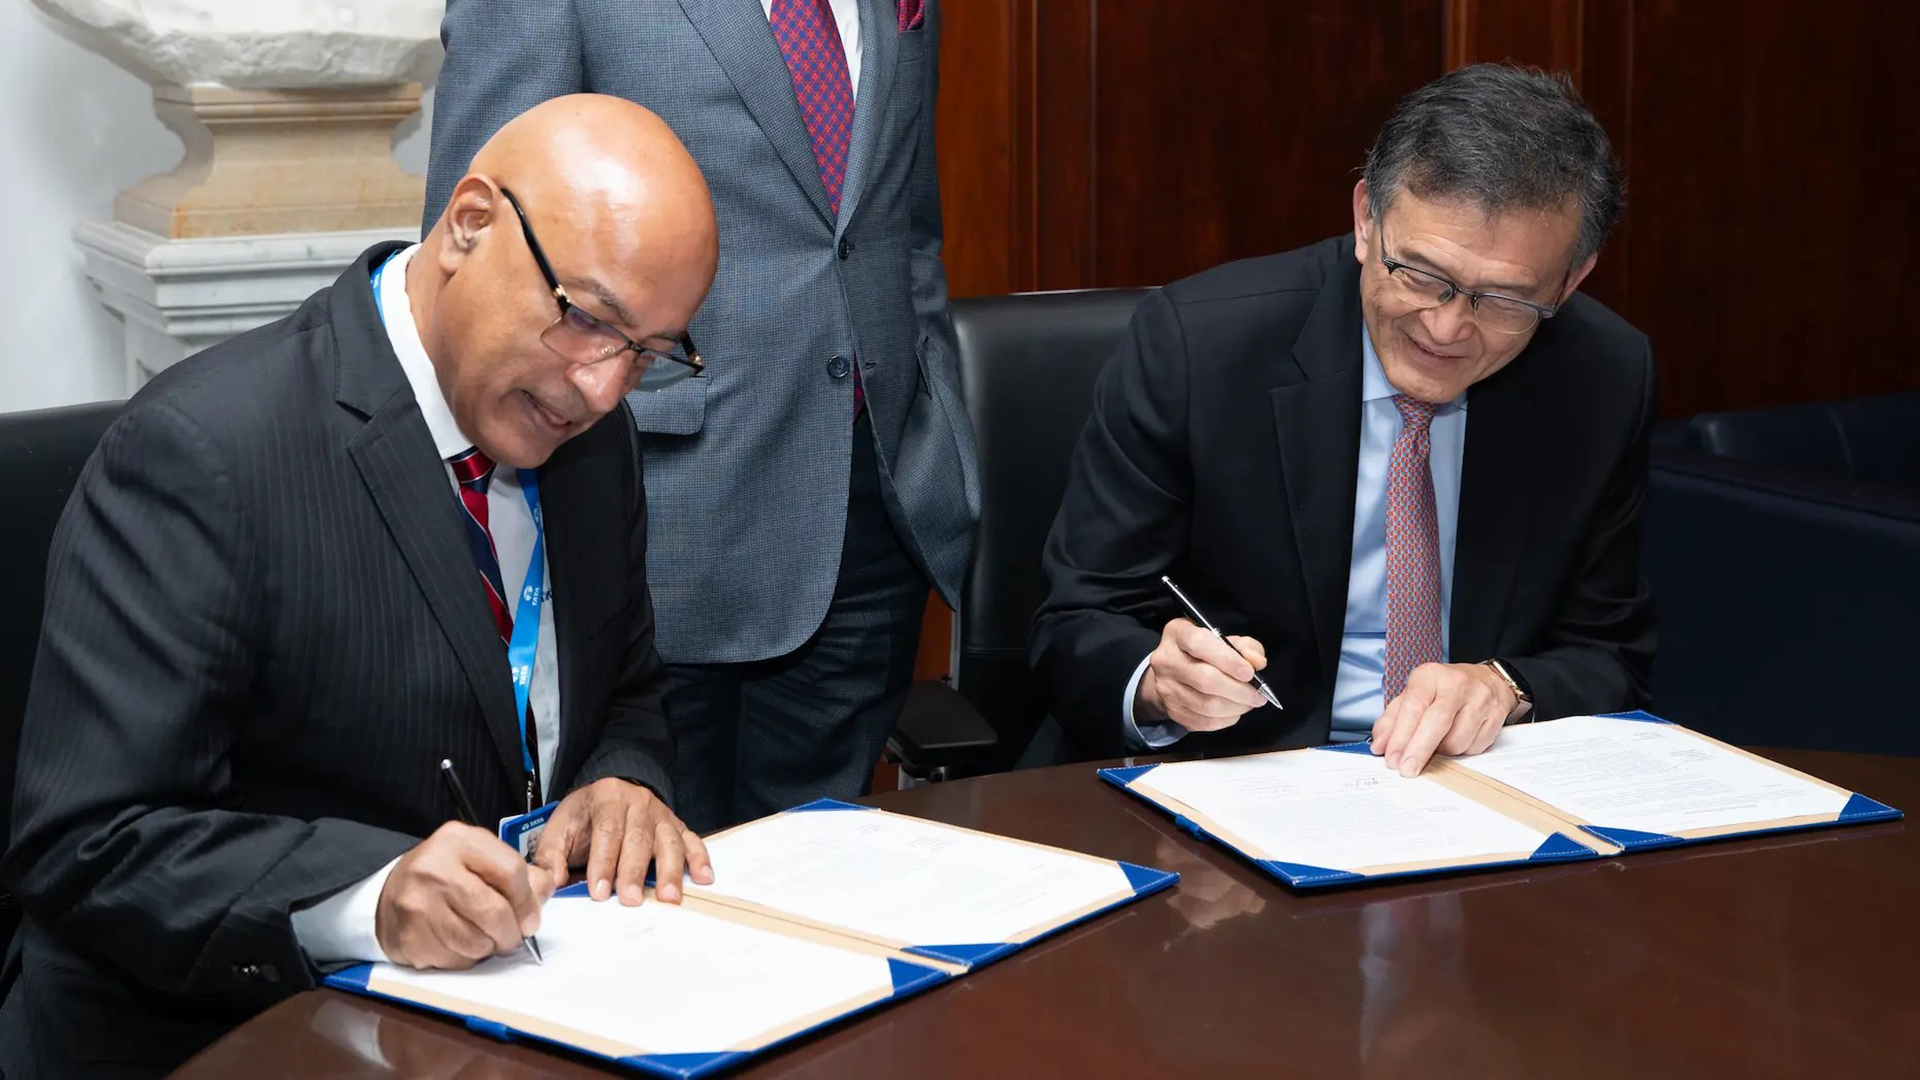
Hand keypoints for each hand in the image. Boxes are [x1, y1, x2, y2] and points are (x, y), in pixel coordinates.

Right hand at [375, 822, 556, 970]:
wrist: (390, 892)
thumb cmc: (445, 875)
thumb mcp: (480, 859)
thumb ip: (519, 874)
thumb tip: (544, 895)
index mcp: (459, 841)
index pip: (511, 871)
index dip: (528, 902)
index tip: (531, 920)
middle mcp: (434, 868)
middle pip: (494, 912)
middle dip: (510, 933)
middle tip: (510, 938)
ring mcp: (416, 903)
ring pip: (475, 942)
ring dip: (487, 948)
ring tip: (481, 938)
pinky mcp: (407, 936)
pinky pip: (453, 960)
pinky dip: (464, 959)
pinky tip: (456, 944)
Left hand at [533, 777, 713, 904]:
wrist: (611, 792)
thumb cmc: (585, 816)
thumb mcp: (561, 826)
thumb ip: (551, 855)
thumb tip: (547, 883)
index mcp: (607, 798)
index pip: (607, 831)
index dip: (603, 862)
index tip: (599, 891)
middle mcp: (638, 803)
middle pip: (639, 839)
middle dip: (634, 871)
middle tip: (632, 899)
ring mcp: (661, 816)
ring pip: (669, 842)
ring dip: (670, 871)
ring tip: (669, 897)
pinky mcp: (677, 827)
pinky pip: (692, 841)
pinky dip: (700, 859)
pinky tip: (703, 878)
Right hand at [1135, 618, 1270, 732]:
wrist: (1173, 672)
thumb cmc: (1203, 652)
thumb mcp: (1224, 639)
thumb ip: (1245, 647)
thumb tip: (1257, 663)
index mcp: (1178, 634)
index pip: (1200, 644)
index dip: (1228, 660)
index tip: (1249, 673)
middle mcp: (1166, 660)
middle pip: (1205, 680)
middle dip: (1239, 690)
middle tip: (1258, 695)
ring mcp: (1166, 688)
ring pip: (1206, 705)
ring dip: (1235, 707)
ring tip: (1249, 703)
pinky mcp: (1172, 710)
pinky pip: (1204, 721)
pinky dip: (1226, 719)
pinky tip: (1234, 711)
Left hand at [1370, 662, 1515, 776]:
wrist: (1486, 680)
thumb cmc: (1443, 691)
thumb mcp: (1413, 696)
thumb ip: (1392, 720)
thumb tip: (1380, 746)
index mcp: (1429, 676)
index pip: (1413, 707)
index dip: (1400, 736)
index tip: (1392, 758)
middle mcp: (1456, 684)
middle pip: (1436, 723)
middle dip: (1419, 751)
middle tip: (1407, 770)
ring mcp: (1480, 699)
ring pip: (1457, 740)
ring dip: (1442, 752)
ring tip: (1438, 742)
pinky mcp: (1496, 715)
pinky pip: (1474, 747)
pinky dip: (1461, 751)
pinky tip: (1458, 738)